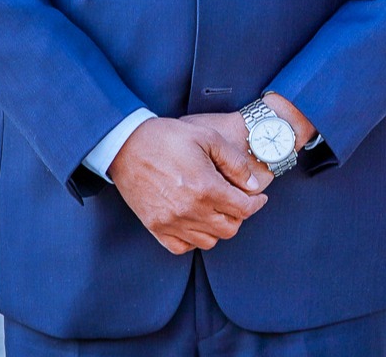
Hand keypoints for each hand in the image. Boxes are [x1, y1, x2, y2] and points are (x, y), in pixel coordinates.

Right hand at [108, 117, 268, 254]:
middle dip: (239, 215)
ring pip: (209, 241)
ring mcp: (170, 222)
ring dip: (218, 227)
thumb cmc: (168, 138)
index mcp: (206, 188)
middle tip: (237, 201)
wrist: (126, 145)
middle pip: (230, 229)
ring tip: (217, 210)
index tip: (259, 198)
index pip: (244, 209)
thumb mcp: (209, 137)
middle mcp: (189, 210)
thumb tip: (251, 186)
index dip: (257, 204)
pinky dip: (194, 239)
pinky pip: (181, 247)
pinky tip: (196, 222)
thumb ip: (235, 163)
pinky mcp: (154, 227)